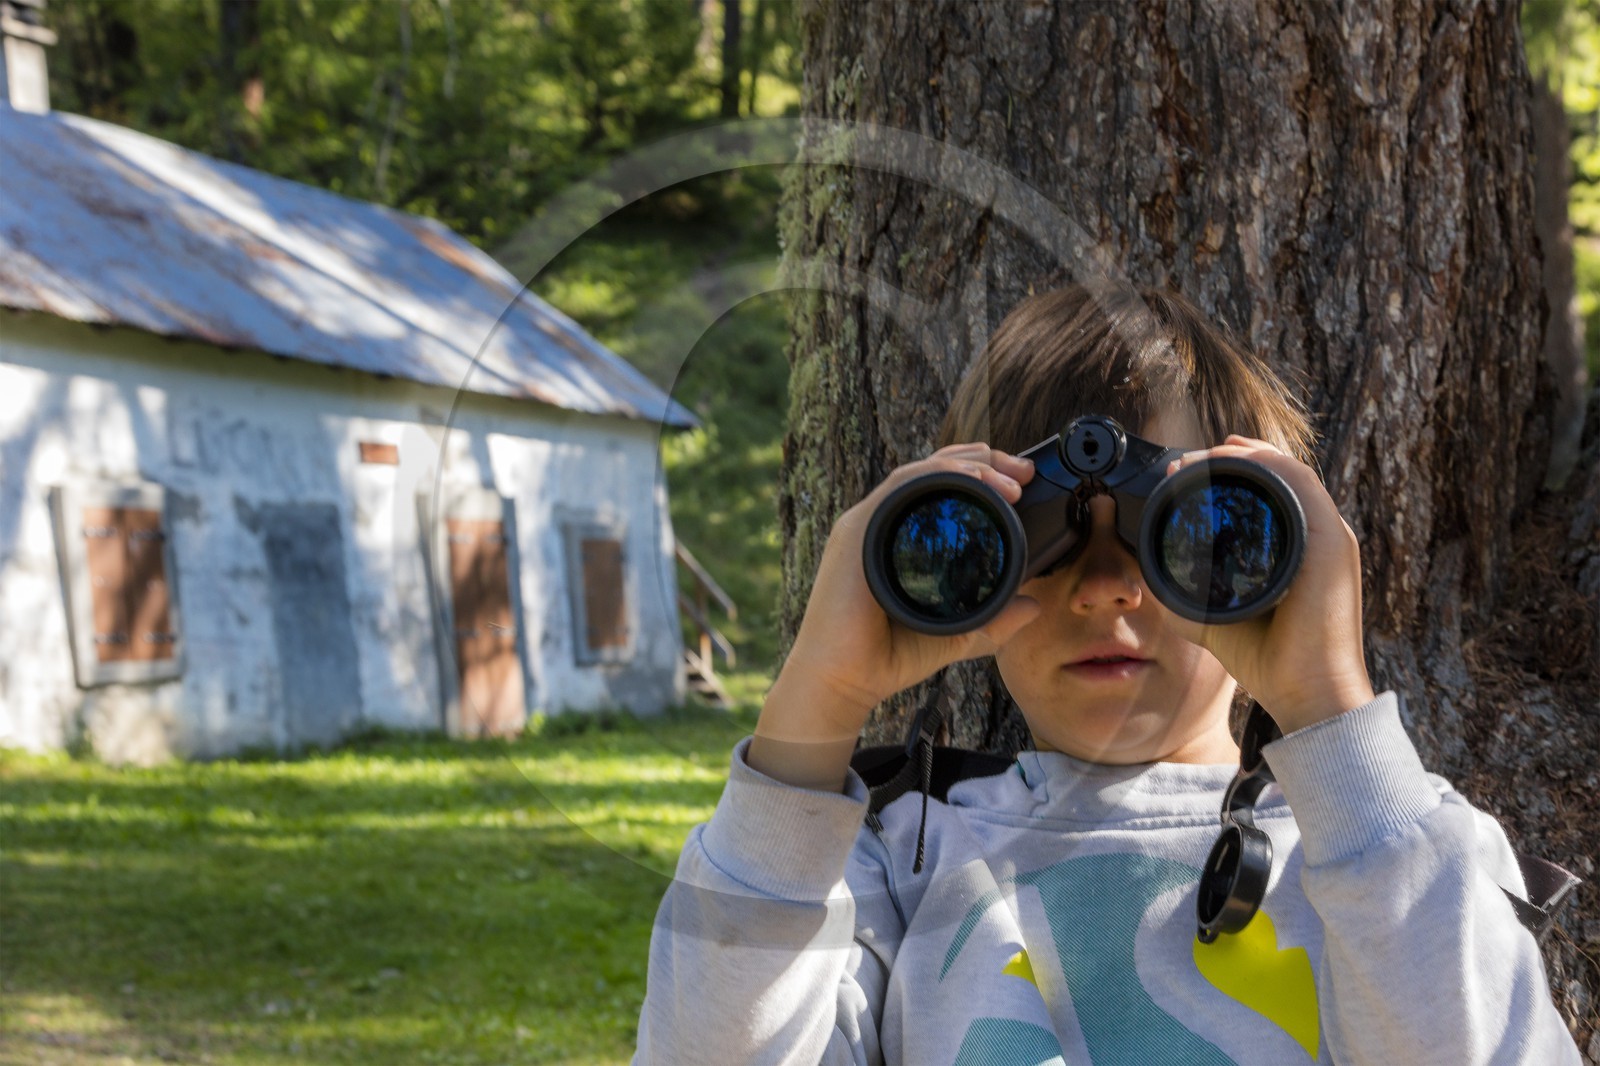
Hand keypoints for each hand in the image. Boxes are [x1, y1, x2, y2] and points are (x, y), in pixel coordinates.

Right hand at [749, 444, 1042, 789]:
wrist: (844, 681)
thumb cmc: (888, 658)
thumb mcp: (958, 636)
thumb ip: (995, 623)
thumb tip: (1033, 606)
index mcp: (899, 539)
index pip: (940, 490)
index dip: (982, 475)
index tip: (1022, 482)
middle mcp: (880, 524)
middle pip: (933, 471)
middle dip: (983, 460)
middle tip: (1022, 471)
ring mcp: (865, 525)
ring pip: (919, 472)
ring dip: (967, 466)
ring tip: (1005, 478)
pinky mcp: (855, 532)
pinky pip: (898, 487)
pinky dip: (937, 476)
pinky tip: (970, 478)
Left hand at [1160, 435, 1375, 733]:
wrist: (1307, 693)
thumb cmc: (1269, 661)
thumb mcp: (1215, 616)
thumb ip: (1188, 592)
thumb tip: (1151, 573)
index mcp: (1296, 550)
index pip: (1268, 493)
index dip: (1229, 472)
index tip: (1185, 471)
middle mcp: (1316, 537)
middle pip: (1277, 475)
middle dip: (1231, 459)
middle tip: (1187, 461)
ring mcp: (1328, 538)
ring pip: (1288, 472)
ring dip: (1243, 456)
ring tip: (1202, 457)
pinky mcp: (1332, 543)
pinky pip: (1301, 485)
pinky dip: (1267, 464)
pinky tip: (1233, 459)